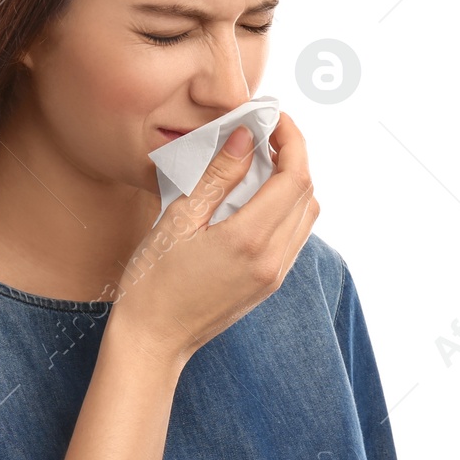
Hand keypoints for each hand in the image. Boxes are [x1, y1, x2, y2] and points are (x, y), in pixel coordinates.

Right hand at [108, 111, 318, 368]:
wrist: (152, 342)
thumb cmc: (152, 283)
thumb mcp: (178, 220)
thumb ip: (217, 176)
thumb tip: (246, 137)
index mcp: (250, 240)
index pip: (295, 175)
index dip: (291, 138)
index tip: (272, 117)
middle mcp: (273, 259)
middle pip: (307, 192)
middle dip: (293, 155)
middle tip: (264, 132)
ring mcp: (274, 275)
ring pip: (306, 215)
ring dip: (292, 181)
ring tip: (259, 160)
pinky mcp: (269, 284)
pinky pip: (293, 235)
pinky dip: (285, 206)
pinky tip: (255, 196)